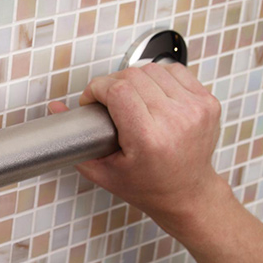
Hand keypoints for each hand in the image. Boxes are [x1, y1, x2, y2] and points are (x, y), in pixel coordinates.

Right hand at [50, 63, 229, 234]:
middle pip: (133, 75)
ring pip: (153, 69)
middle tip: (108, 102)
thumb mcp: (103, 170)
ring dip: (135, 79)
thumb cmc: (149, 186)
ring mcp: (194, 109)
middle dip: (113, 84)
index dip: (98, 89)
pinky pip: (175, 71)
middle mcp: (175, 120)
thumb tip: (55, 108)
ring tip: (130, 99)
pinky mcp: (206, 102)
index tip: (92, 100)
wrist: (188, 194)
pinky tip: (152, 95)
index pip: (118, 89)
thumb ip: (76, 140)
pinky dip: (158, 78)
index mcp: (149, 139)